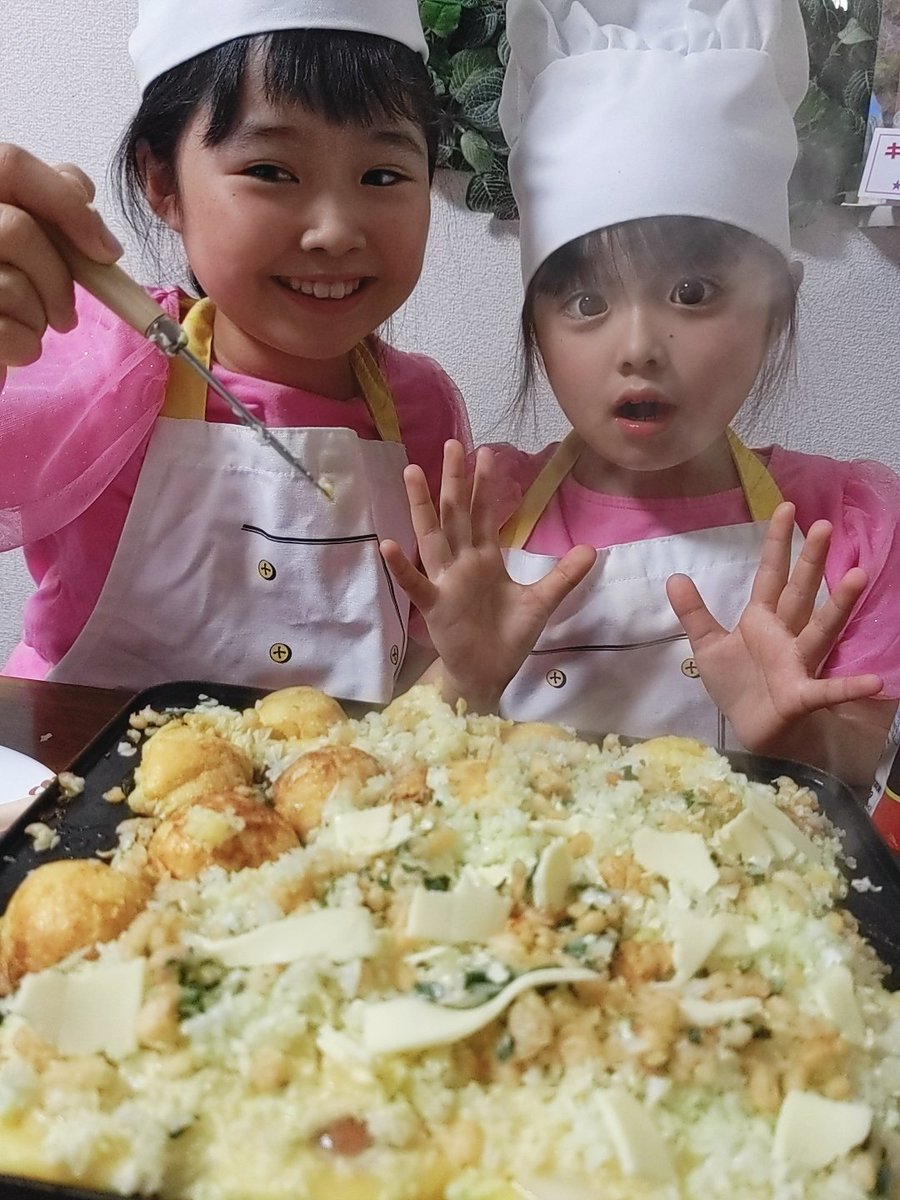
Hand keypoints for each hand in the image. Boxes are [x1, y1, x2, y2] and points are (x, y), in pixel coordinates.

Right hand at [0, 144, 121, 383]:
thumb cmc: (2, 282)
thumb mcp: (22, 237)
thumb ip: (53, 211)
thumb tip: (101, 239)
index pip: (12, 165)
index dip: (66, 203)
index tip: (105, 251)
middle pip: (17, 231)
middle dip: (57, 279)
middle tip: (66, 312)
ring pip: (13, 287)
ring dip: (40, 317)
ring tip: (28, 323)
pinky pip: (7, 334)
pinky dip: (25, 346)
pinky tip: (15, 344)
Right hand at [381, 440, 595, 711]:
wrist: (489, 674)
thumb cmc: (507, 637)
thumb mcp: (541, 602)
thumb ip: (563, 575)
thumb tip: (592, 549)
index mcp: (484, 559)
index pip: (483, 513)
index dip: (484, 484)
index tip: (485, 451)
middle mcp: (461, 563)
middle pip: (456, 513)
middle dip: (455, 479)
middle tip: (451, 443)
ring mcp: (445, 582)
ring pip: (431, 536)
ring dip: (422, 505)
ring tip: (413, 473)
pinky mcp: (435, 606)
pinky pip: (416, 584)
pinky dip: (401, 567)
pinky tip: (389, 545)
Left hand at [666, 501, 882, 752]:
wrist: (747, 729)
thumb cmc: (735, 684)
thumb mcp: (707, 646)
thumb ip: (693, 612)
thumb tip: (674, 576)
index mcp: (762, 619)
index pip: (770, 574)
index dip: (777, 543)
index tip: (787, 507)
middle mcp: (785, 634)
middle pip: (800, 591)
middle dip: (811, 560)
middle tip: (825, 525)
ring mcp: (798, 662)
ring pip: (821, 628)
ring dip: (840, 603)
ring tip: (859, 574)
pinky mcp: (802, 694)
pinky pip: (827, 689)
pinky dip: (849, 686)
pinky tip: (875, 682)